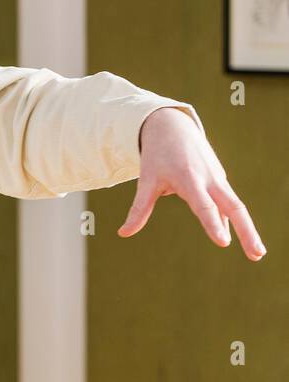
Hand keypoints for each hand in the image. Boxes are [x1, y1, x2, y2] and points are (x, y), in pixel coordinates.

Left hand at [118, 106, 263, 260]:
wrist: (172, 126)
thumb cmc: (157, 155)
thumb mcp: (146, 180)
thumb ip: (139, 209)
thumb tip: (123, 233)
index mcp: (189, 179)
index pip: (204, 206)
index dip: (213, 224)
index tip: (223, 243)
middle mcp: (209, 179)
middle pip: (234, 207)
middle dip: (247, 232)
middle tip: (257, 255)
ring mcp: (218, 179)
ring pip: (236, 206)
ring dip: (247, 229)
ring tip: (257, 254)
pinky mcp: (220, 179)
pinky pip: (228, 202)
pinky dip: (234, 219)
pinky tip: (239, 236)